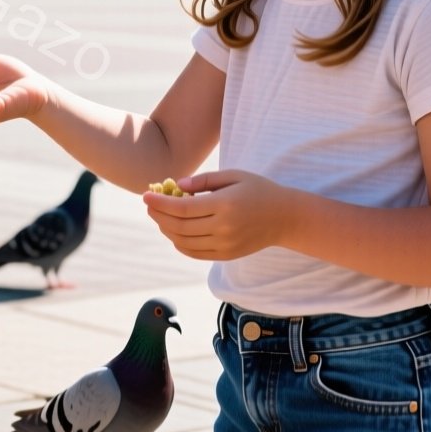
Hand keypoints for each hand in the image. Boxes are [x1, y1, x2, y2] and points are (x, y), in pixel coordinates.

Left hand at [142, 170, 294, 260]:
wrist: (285, 218)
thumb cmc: (258, 190)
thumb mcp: (234, 175)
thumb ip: (205, 181)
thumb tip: (177, 186)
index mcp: (225, 205)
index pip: (182, 208)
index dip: (160, 203)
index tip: (146, 195)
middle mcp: (223, 228)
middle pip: (179, 226)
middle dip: (158, 215)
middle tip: (149, 205)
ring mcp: (225, 244)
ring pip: (183, 242)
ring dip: (166, 229)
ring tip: (159, 216)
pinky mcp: (226, 255)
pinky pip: (194, 252)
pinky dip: (179, 243)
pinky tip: (173, 232)